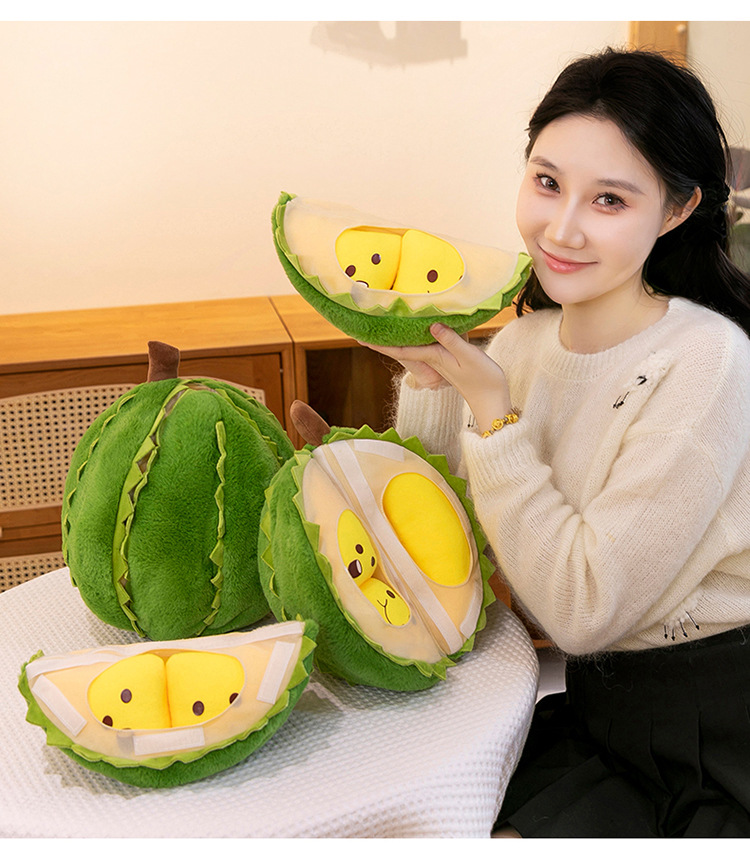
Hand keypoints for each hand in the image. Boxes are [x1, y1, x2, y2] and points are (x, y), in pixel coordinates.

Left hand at [360, 323, 512, 430]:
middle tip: (362, 326)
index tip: (360, 337)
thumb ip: (450, 340)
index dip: (380, 344)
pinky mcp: (447, 359)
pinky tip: (416, 328)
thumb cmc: (483, 378)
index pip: (400, 349)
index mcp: (432, 357)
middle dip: (382, 338)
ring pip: (411, 345)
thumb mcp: (468, 355)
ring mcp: (438, 360)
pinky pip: (425, 345)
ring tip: (382, 323)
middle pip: (400, 347)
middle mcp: (431, 359)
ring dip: (397, 336)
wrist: (492, 398)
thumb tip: (431, 325)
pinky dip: (417, 336)